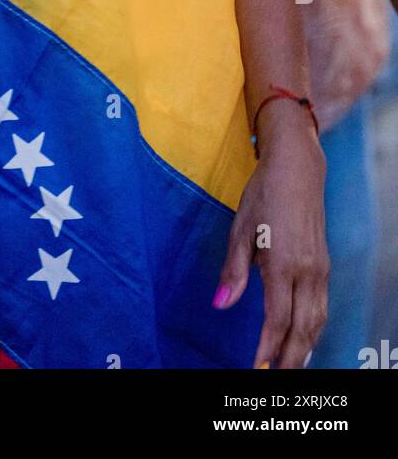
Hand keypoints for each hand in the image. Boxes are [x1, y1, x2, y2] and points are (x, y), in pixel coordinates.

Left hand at [213, 105, 328, 367]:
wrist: (298, 169)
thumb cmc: (263, 194)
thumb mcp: (240, 228)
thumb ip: (233, 271)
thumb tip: (221, 305)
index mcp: (282, 263)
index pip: (277, 319)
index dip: (268, 347)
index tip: (256, 367)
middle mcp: (306, 271)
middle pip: (303, 328)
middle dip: (291, 357)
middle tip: (275, 377)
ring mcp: (319, 268)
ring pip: (317, 320)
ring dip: (305, 346)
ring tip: (289, 366)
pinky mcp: (323, 264)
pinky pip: (321, 306)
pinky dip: (313, 327)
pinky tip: (303, 336)